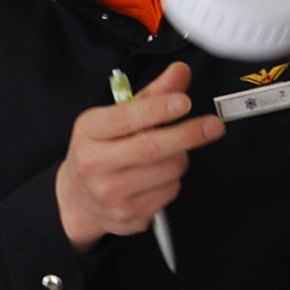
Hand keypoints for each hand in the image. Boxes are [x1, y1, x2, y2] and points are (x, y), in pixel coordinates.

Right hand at [55, 61, 222, 249]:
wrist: (78, 199)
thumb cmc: (98, 151)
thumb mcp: (114, 117)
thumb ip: (150, 96)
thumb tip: (179, 74)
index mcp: (89, 131)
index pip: (126, 119)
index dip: (158, 109)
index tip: (184, 102)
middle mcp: (95, 164)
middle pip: (151, 148)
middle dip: (188, 134)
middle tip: (212, 125)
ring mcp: (111, 194)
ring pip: (168, 171)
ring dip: (180, 157)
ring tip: (170, 153)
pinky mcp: (130, 215)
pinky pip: (170, 192)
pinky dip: (174, 180)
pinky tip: (159, 176)